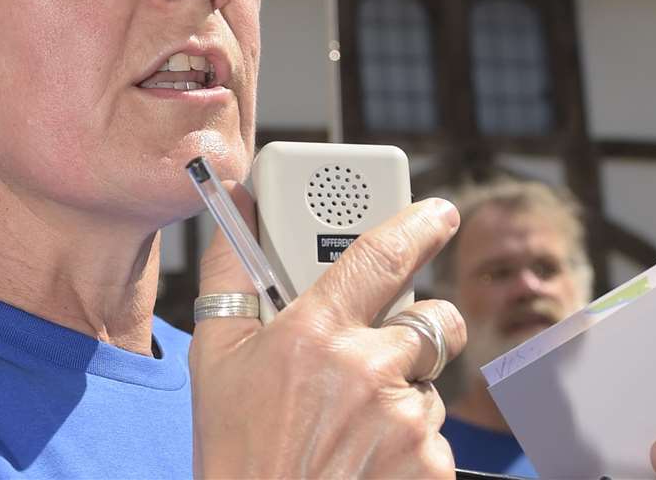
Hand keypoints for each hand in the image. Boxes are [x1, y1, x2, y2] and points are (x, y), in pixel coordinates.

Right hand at [188, 184, 466, 478]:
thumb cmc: (234, 451)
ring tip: (349, 425)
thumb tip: (239, 202)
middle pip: (432, 319)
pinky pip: (436, 437)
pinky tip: (364, 458)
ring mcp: (407, 423)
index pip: (385, 253)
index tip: (440, 213)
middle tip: (376, 349)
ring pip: (431, 383)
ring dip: (403, 393)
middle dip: (416, 327)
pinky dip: (409, 444)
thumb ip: (232, 270)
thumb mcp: (215, 356)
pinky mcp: (432, 468)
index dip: (420, 224)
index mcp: (317, 331)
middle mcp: (370, 369)